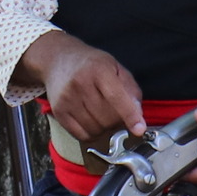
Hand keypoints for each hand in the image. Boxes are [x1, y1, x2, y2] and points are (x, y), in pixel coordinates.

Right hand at [16, 29, 145, 148]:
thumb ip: (130, 90)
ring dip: (104, 128)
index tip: (139, 129)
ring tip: (102, 114)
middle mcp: (80, 83)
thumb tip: (138, 116)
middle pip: (107, 118)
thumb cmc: (91, 65)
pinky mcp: (58, 111)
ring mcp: (67, 99)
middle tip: (117, 113)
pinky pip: (81, 135)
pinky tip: (92, 121)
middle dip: (117, 121)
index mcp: (98, 69)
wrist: (57, 60)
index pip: (116, 97)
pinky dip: (91, 133)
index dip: (130, 115)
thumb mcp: (115, 68)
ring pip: (95, 129)